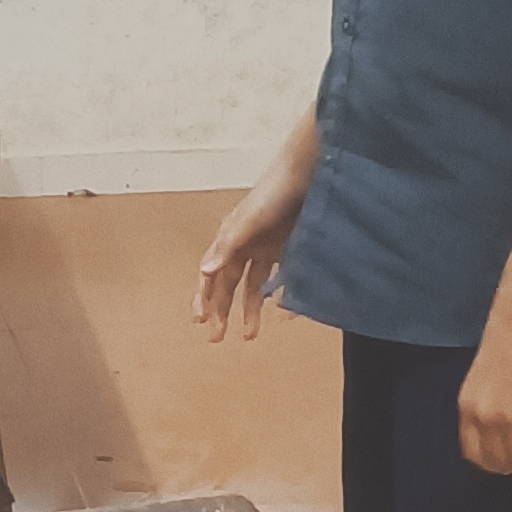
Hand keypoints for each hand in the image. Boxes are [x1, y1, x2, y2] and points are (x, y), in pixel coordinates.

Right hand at [193, 134, 315, 342]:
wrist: (311, 174)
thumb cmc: (274, 192)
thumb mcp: (248, 220)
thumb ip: (228, 246)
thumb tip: (205, 272)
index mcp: (230, 238)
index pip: (211, 274)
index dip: (204, 297)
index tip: (201, 321)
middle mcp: (246, 246)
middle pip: (229, 284)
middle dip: (221, 310)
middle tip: (217, 337)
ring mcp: (268, 248)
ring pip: (253, 286)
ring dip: (249, 310)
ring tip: (249, 334)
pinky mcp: (289, 249)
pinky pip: (281, 279)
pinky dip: (280, 296)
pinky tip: (282, 314)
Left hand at [459, 293, 511, 476]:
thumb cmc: (507, 338)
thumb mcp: (482, 379)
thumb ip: (487, 405)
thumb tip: (502, 429)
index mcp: (467, 408)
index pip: (475, 455)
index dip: (494, 466)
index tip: (509, 466)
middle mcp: (485, 418)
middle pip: (502, 463)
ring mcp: (511, 417)